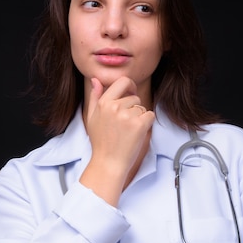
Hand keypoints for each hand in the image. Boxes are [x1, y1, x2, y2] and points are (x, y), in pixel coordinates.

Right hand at [80, 76, 154, 204]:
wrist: (108, 163)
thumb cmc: (101, 142)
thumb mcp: (92, 118)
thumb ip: (95, 97)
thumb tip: (95, 80)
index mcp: (103, 103)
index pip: (122, 81)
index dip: (130, 86)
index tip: (131, 93)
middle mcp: (114, 107)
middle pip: (134, 97)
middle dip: (134, 108)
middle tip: (126, 124)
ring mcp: (127, 116)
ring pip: (142, 108)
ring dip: (139, 118)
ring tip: (128, 132)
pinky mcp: (139, 125)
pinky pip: (150, 115)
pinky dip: (147, 124)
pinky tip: (137, 133)